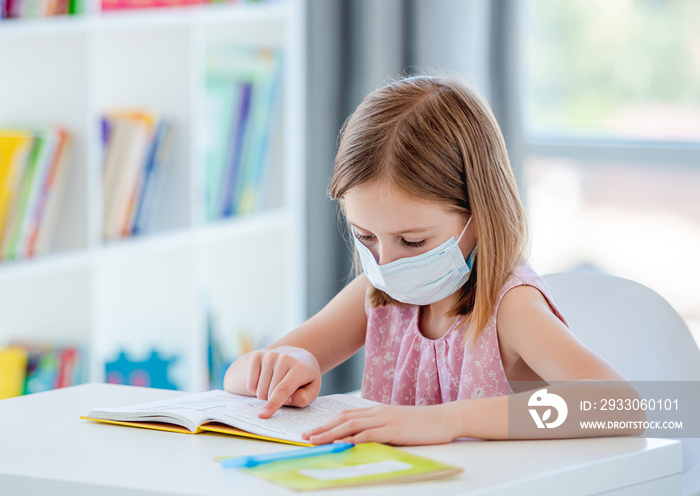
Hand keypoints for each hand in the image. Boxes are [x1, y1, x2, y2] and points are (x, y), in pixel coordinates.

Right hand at [247, 346, 321, 418]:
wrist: (298, 357)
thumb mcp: (312, 390)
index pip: (283, 389)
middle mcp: (284, 358)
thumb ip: (303, 398)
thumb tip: (286, 399)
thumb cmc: (305, 378)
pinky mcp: (258, 356)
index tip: (263, 415)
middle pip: (269, 392)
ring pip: (259, 390)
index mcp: (300, 367)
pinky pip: (251, 384)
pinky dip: (257, 389)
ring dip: (266, 395)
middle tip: (285, 392)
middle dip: (274, 400)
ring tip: (277, 385)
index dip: (273, 403)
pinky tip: (267, 381)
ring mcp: (269, 355)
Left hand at [301, 404, 456, 445]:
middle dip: (322, 428)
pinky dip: (353, 439)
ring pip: (351, 425)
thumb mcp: (397, 424)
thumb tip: (362, 440)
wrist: (445, 418)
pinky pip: (369, 434)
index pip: (346, 414)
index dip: (327, 422)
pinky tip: (342, 444)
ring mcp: (385, 419)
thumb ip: (380, 429)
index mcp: (377, 410)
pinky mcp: (394, 430)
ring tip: (316, 441)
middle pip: (343, 418)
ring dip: (331, 433)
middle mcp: (378, 412)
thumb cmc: (422, 424)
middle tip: (305, 437)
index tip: (313, 430)